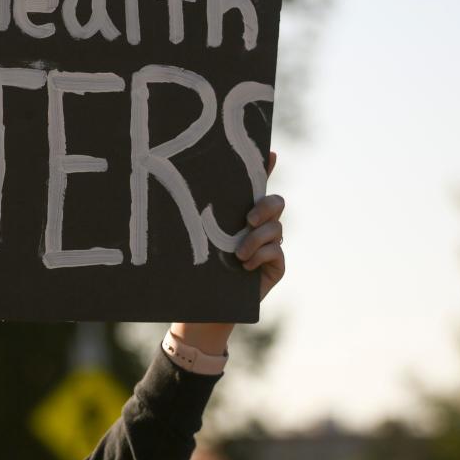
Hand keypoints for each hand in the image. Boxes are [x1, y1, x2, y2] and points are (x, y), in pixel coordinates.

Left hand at [170, 151, 285, 355]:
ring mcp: (270, 246)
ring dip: (256, 240)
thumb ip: (202, 216)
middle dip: (266, 206)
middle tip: (248, 220)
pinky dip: (261, 256)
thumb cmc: (196, 268)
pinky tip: (245, 267)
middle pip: (276, 202)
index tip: (270, 153)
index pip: (257, 185)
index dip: (265, 167)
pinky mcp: (276, 266)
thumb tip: (182, 185)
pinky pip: (276, 252)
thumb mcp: (199, 237)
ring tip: (238, 255)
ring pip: (275, 229)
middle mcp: (259, 227)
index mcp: (240, 214)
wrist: (203, 307)